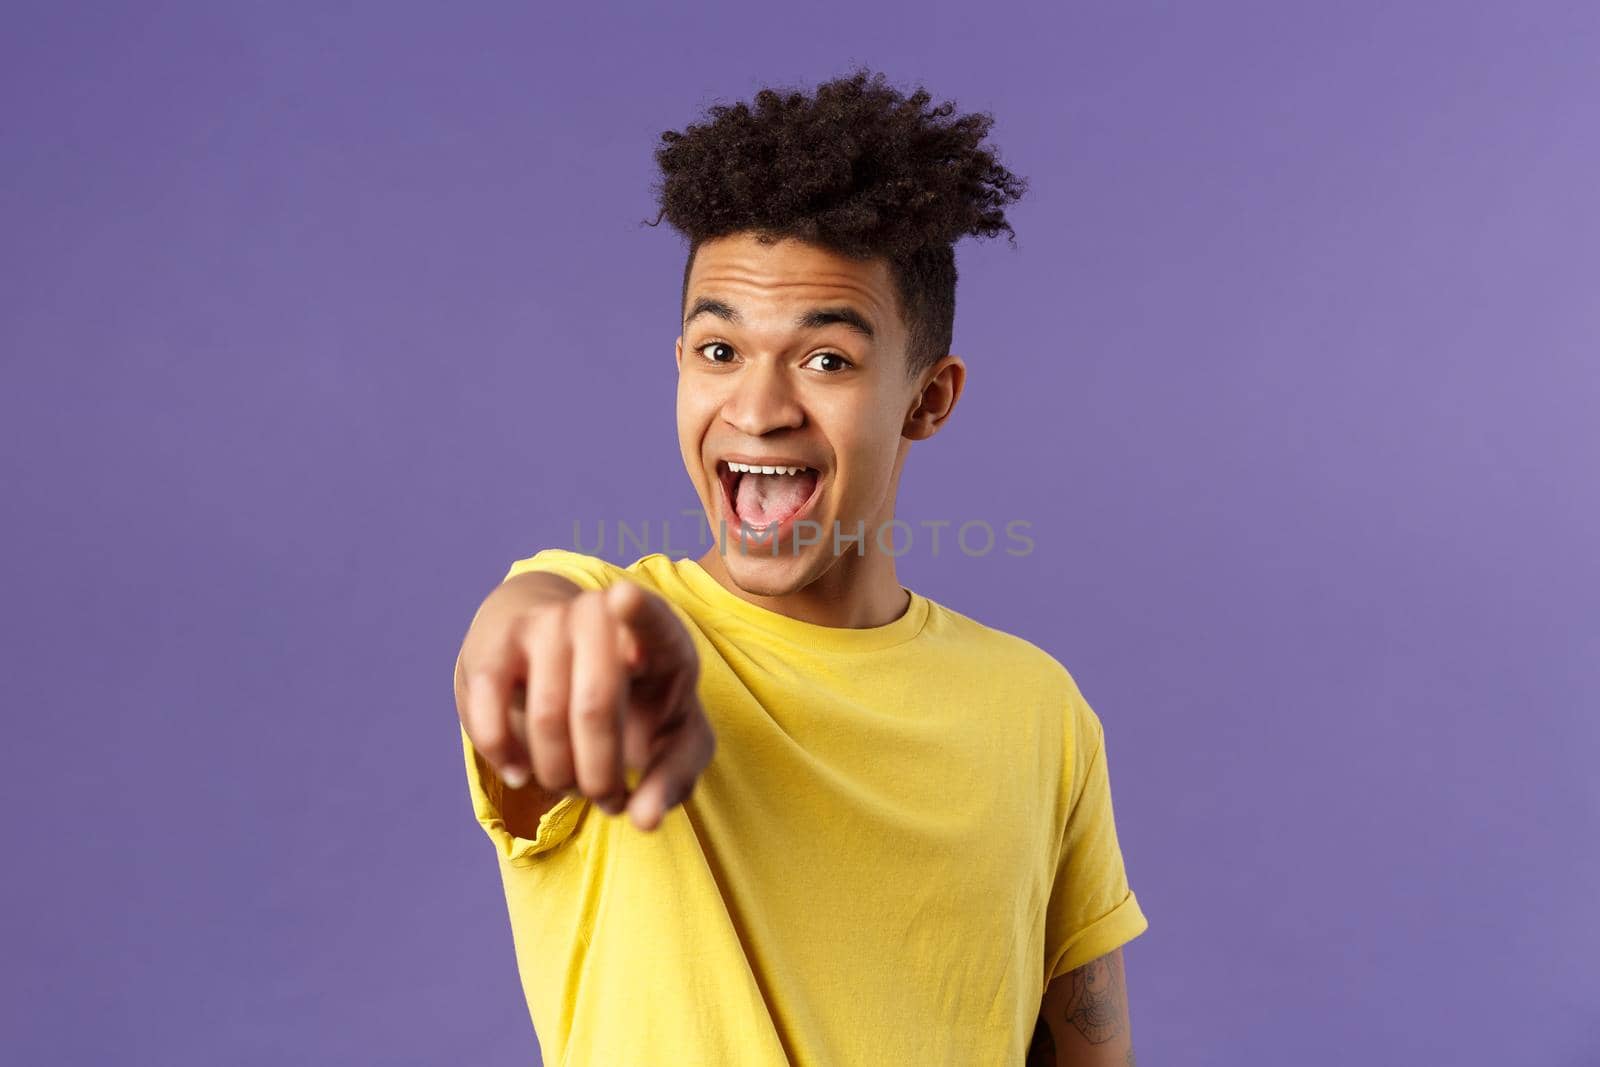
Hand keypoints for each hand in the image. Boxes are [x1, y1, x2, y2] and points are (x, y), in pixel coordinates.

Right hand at [458, 579, 714, 830]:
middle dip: (600, 775)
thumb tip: (645, 820)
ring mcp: (546, 624)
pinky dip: (504, 753)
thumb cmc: (637, 705)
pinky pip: (489, 704)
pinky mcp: (498, 645)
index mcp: (660, 637)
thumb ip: (672, 780)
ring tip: (574, 788)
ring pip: (546, 715)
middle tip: (607, 800)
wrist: (567, 658)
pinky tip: (521, 774)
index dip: (639, 611)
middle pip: (594, 704)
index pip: (652, 618)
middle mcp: (600, 618)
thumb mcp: (675, 741)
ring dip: (559, 774)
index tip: (624, 597)